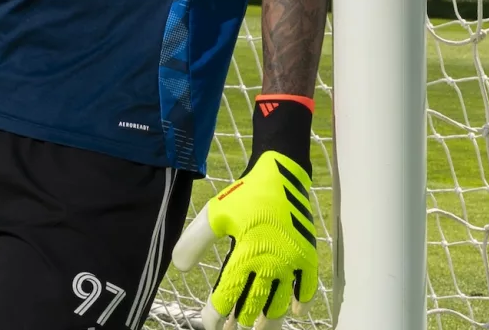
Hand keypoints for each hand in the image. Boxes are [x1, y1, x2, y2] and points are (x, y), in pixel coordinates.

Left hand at [171, 150, 318, 329]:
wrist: (280, 174)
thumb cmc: (244, 196)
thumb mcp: (213, 215)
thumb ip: (194, 242)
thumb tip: (181, 270)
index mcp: (247, 253)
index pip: (229, 293)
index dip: (217, 313)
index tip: (209, 324)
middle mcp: (271, 262)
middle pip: (255, 302)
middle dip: (243, 319)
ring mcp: (292, 261)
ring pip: (281, 301)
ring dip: (270, 318)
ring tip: (260, 329)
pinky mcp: (308, 255)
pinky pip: (307, 285)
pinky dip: (302, 300)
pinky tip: (296, 312)